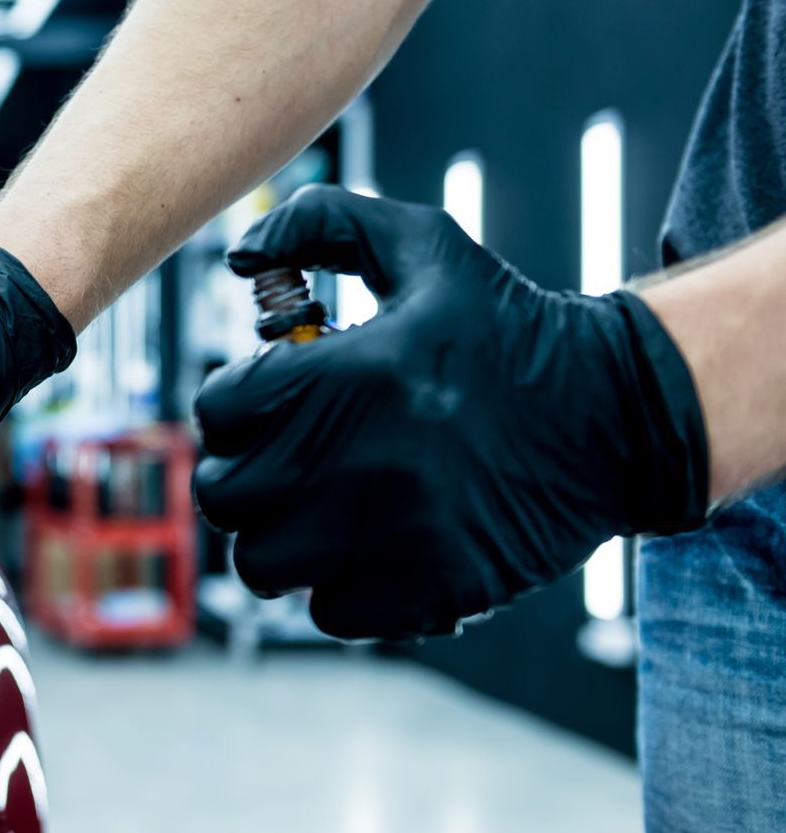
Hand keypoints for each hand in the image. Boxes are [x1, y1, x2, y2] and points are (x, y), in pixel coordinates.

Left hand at [193, 185, 708, 640]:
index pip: (218, 411)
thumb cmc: (502, 329)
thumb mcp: (424, 247)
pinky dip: (337, 584)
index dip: (234, 405)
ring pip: (261, 563)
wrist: (614, 416)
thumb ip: (324, 222)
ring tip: (319, 505)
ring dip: (278, 536)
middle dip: (245, 471)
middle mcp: (362, 461)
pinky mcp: (426, 592)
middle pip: (225, 495)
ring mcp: (393, 536)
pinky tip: (373, 541)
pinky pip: (326, 610)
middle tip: (282, 459)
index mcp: (350, 376)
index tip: (267, 404)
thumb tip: (241, 254)